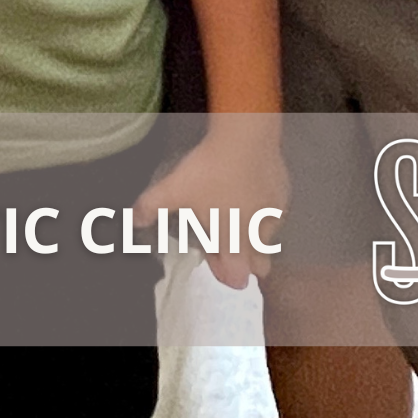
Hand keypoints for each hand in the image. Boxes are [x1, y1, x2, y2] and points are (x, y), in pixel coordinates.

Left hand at [134, 117, 288, 288]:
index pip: (237, 279)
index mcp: (234, 245)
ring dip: (251, 232)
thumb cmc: (210, 172)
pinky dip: (261, 207)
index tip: (210, 253)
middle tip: (222, 233)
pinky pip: (274, 212)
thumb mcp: (174, 189)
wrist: (245, 138)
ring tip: (230, 204)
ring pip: (267, 239)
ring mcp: (275, 218)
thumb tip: (133, 220)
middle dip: (243, 259)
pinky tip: (244, 185)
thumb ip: (151, 207)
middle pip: (259, 267)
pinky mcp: (283, 197)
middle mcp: (259, 238)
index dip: (223, 271)